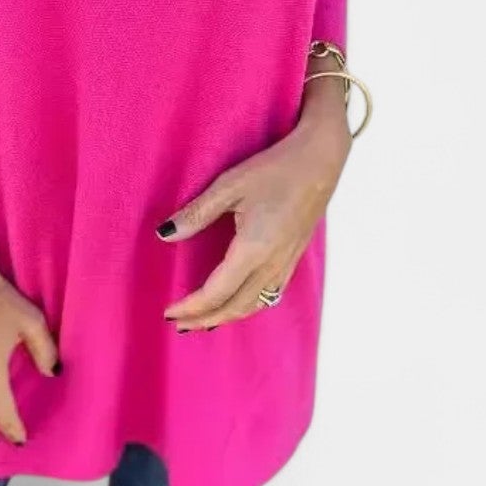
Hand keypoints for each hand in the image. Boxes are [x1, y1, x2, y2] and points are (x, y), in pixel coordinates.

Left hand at [158, 108, 351, 332]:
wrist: (321, 160)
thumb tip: (165, 235)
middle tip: (179, 325)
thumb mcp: (229, 185)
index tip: (169, 312)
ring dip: (227, 317)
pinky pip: (270, 295)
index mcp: (253, 249)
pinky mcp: (294, 257)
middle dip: (205, 319)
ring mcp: (286, 263)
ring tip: (204, 321)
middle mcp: (272, 264)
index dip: (191, 307)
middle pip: (235, 306)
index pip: (216, 292)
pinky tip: (239, 302)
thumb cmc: (275, 168)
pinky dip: (248, 307)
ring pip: (254, 305)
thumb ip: (196, 214)